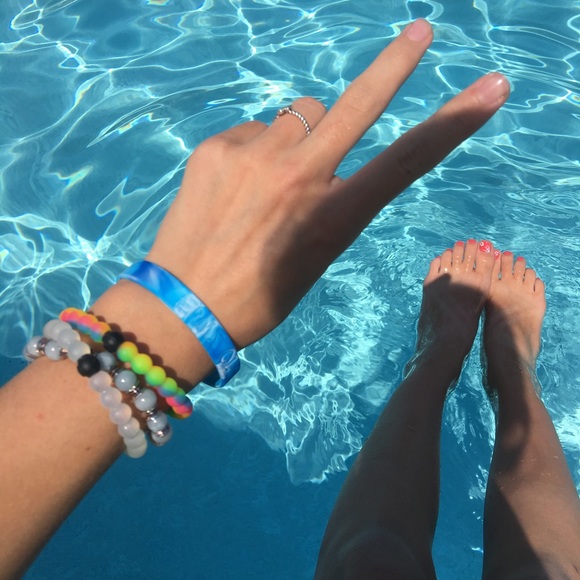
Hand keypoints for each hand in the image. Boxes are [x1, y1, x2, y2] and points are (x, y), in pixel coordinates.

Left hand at [147, 19, 509, 347]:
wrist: (185, 308)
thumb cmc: (258, 294)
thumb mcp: (312, 255)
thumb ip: (327, 199)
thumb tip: (316, 145)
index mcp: (335, 219)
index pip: (407, 161)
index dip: (454, 122)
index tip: (489, 89)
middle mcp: (302, 178)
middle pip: (357, 105)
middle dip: (395, 66)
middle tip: (421, 32)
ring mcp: (256, 156)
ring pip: (298, 115)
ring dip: (297, 135)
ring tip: (269, 179)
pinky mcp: (218, 147)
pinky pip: (254, 129)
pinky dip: (254, 148)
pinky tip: (234, 184)